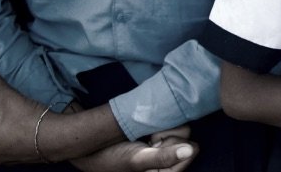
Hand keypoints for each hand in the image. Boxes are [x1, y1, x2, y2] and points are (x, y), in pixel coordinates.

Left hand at [0, 72, 50, 164]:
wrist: (59, 137)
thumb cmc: (29, 120)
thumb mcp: (8, 97)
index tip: (11, 106)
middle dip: (2, 113)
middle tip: (19, 111)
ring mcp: (3, 159)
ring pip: (2, 129)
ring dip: (12, 121)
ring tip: (26, 118)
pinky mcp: (19, 159)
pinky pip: (13, 139)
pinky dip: (20, 131)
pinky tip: (32, 127)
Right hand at [70, 134, 196, 171]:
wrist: (88, 147)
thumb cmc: (111, 157)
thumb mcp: (136, 159)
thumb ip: (163, 158)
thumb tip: (190, 150)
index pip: (192, 150)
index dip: (174, 143)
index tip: (154, 143)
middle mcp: (168, 159)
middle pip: (187, 137)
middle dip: (168, 135)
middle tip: (147, 138)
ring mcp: (163, 146)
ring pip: (179, 127)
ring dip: (162, 127)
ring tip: (144, 133)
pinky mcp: (157, 136)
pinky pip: (169, 121)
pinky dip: (158, 122)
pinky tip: (144, 128)